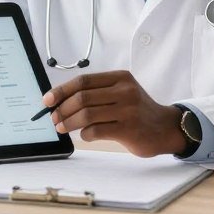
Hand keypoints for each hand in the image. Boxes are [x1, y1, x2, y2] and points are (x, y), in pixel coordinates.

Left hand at [44, 70, 186, 156]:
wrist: (165, 128)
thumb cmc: (137, 110)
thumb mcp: (122, 92)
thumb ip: (97, 93)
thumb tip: (60, 100)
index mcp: (120, 78)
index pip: (83, 80)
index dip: (62, 90)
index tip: (47, 100)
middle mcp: (125, 91)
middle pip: (82, 97)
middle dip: (62, 109)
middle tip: (53, 118)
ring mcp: (128, 110)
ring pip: (86, 115)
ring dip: (68, 122)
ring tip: (62, 127)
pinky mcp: (128, 130)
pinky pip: (96, 131)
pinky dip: (85, 134)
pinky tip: (85, 135)